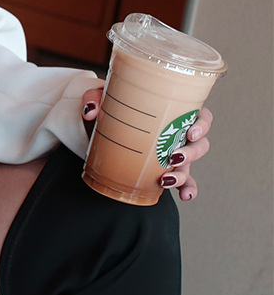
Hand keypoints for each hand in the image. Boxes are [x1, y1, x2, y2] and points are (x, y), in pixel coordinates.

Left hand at [81, 90, 212, 201]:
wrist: (99, 129)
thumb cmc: (110, 109)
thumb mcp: (102, 99)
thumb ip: (94, 97)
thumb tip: (91, 110)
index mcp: (171, 112)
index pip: (201, 116)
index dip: (203, 125)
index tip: (190, 132)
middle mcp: (177, 134)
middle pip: (200, 144)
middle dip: (193, 153)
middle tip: (174, 156)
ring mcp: (172, 154)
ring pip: (190, 165)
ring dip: (184, 175)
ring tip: (165, 179)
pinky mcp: (164, 170)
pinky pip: (183, 182)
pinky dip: (188, 189)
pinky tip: (185, 197)